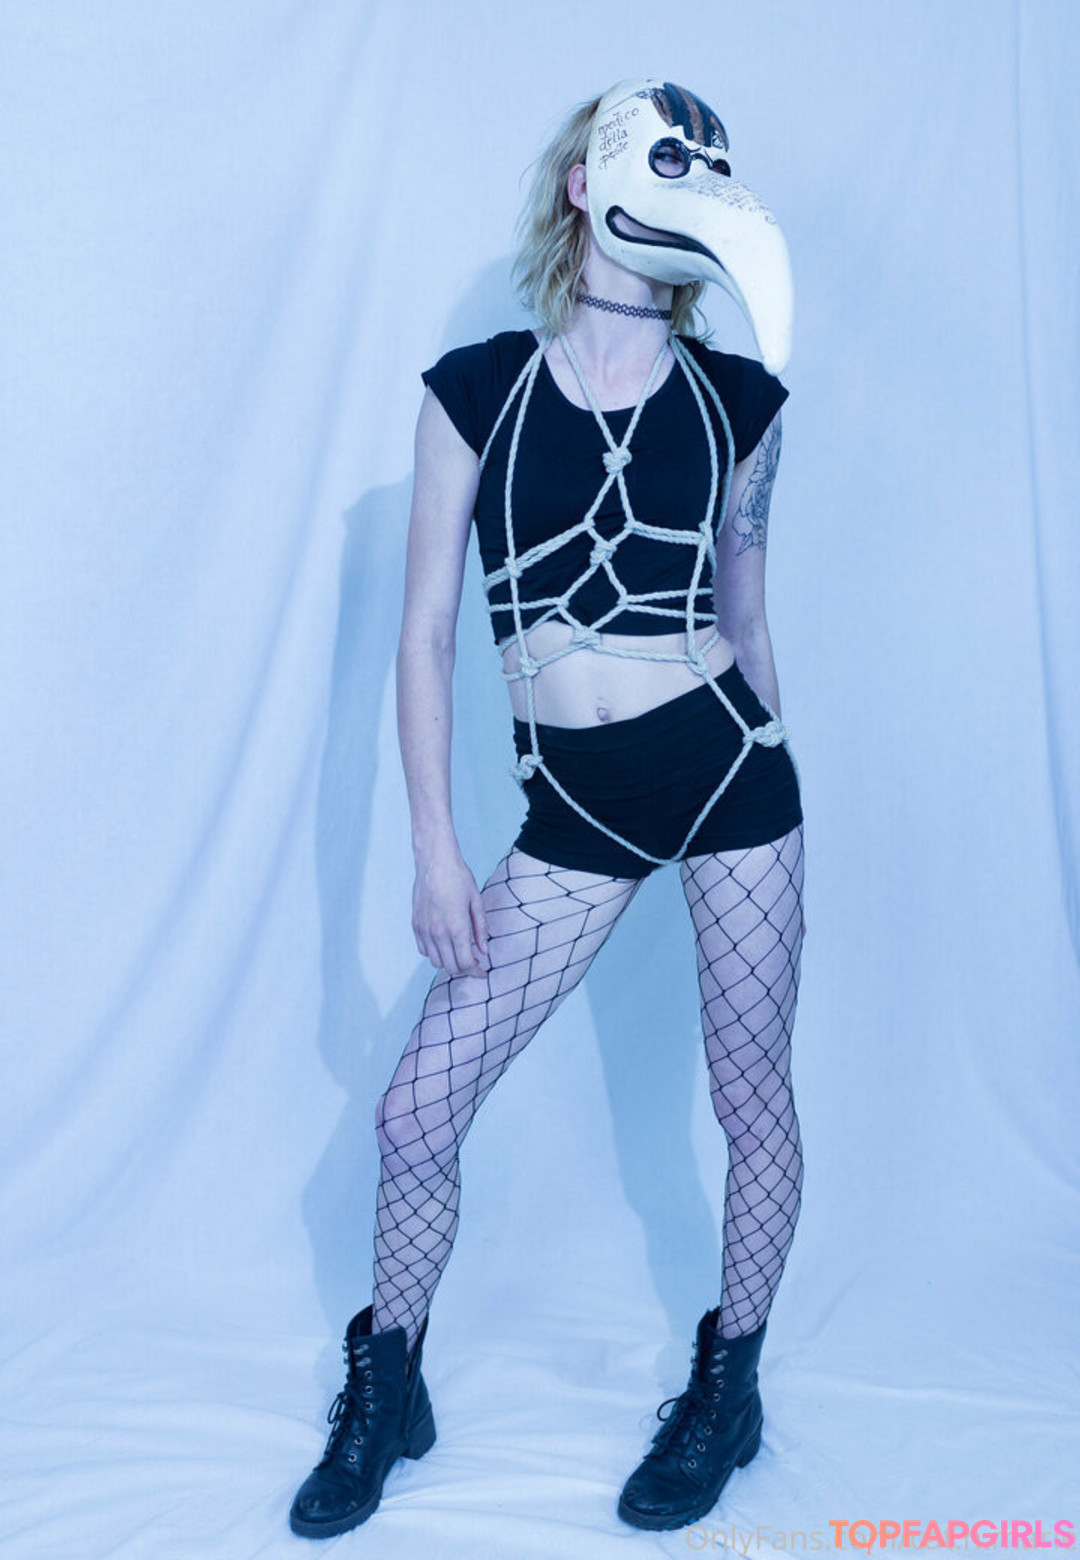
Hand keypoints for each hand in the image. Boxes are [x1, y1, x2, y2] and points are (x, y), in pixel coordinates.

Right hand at [411, 845, 490, 977]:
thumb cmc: (458, 878)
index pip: (466, 963)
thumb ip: (480, 928)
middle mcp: (438, 932)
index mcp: (457, 927)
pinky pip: (424, 950)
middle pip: (451, 967)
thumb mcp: (476, 901)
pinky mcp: (415, 925)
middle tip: (474, 963)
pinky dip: (434, 953)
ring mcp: (424, 930)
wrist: (434, 861)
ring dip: (449, 962)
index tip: (483, 971)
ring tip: (459, 954)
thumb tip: (484, 950)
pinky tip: (444, 945)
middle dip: (465, 970)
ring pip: (436, 962)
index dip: (476, 972)